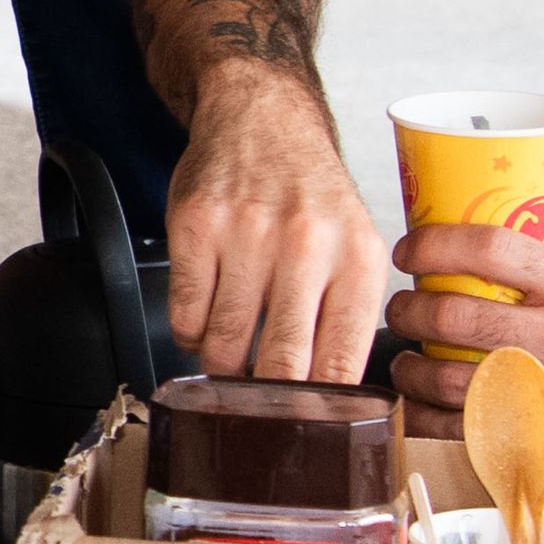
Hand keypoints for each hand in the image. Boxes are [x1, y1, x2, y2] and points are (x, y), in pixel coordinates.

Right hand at [162, 75, 401, 381]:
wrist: (262, 117)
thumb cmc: (310, 193)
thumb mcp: (356, 246)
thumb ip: (348, 316)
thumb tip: (331, 399)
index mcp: (359, 259)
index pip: (342, 363)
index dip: (321, 408)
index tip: (308, 426)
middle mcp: (308, 244)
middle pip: (283, 363)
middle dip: (268, 400)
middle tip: (261, 409)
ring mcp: (248, 233)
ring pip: (225, 346)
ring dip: (223, 365)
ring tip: (232, 352)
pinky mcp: (196, 225)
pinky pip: (185, 315)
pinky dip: (191, 331)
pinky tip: (207, 312)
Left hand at [380, 227, 543, 454]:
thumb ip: (541, 277)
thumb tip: (468, 262)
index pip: (489, 248)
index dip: (434, 244)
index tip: (411, 250)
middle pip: (451, 314)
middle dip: (408, 309)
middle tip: (402, 309)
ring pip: (442, 374)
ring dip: (407, 365)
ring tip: (407, 358)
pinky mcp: (534, 435)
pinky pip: (453, 425)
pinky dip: (424, 412)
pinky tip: (422, 401)